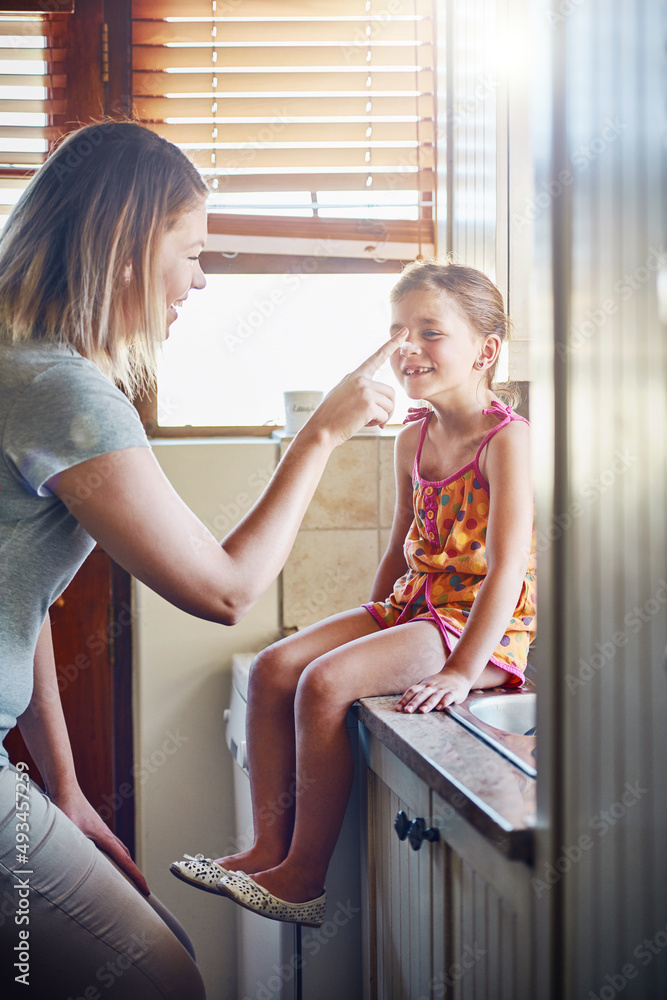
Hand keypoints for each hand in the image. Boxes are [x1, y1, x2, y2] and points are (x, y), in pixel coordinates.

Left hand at [54, 784, 149, 895]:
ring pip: (119, 850)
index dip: (137, 877)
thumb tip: (73, 870)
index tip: (146, 890)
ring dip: (125, 864)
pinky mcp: (93, 829)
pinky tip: (104, 862)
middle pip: (126, 856)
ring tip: (125, 880)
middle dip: (134, 873)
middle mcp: (106, 835)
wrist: (64, 788)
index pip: (125, 861)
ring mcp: (100, 831)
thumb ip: (73, 851)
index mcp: (104, 838)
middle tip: (140, 889)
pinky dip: (114, 856)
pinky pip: (110, 846)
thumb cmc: (66, 808)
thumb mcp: (69, 833)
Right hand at [305, 329, 407, 446]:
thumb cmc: (332, 417)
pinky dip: (378, 423)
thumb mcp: (343, 395)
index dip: (392, 344)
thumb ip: (360, 390)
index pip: (377, 357)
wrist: (320, 430)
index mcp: (355, 375)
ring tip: (366, 421)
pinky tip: (363, 424)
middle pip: (391, 392)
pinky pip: (385, 415)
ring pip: (390, 404)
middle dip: (387, 408)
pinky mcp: (368, 405)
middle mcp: (361, 380)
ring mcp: (364, 391)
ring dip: (383, 417)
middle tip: (377, 419)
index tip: (404, 332)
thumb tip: (381, 398)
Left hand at [395, 667, 472, 713]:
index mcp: (424, 684)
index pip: (412, 690)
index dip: (404, 699)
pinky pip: (448, 697)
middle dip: (414, 702)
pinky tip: (440, 708)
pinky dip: (444, 702)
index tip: (398, 708)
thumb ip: (417, 692)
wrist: (458, 674)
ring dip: (428, 703)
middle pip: (422, 694)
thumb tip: (403, 701)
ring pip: (434, 696)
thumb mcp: (427, 684)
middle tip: (407, 711)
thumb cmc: (439, 682)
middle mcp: (432, 686)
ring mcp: (443, 689)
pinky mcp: (454, 692)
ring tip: (422, 711)